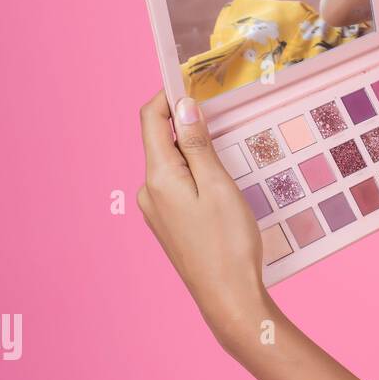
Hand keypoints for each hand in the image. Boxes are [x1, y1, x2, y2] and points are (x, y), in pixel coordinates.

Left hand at [138, 91, 270, 345]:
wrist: (228, 298)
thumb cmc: (228, 243)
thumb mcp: (218, 186)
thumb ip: (199, 145)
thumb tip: (183, 106)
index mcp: (158, 178)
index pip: (151, 121)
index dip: (169, 95)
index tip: (194, 81)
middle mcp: (148, 192)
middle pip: (161, 140)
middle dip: (188, 124)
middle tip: (224, 118)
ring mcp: (156, 210)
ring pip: (172, 164)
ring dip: (196, 152)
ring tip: (230, 157)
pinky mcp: (168, 224)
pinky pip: (177, 185)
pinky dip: (196, 174)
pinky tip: (221, 186)